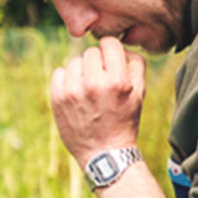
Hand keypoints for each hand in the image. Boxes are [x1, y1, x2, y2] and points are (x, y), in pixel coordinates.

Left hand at [49, 37, 145, 162]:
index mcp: (117, 81)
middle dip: (97, 63)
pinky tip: (75, 93)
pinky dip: (66, 79)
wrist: (104, 154)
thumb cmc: (124, 122)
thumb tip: (123, 48)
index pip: (109, 43)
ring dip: (82, 71)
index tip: (110, 60)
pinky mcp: (58, 98)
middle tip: (101, 81)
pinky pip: (59, 72)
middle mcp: (93, 83)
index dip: (111, 50)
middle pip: (91, 52)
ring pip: (75, 61)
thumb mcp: (139, 94)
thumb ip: (135, 65)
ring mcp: (73, 91)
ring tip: (88, 89)